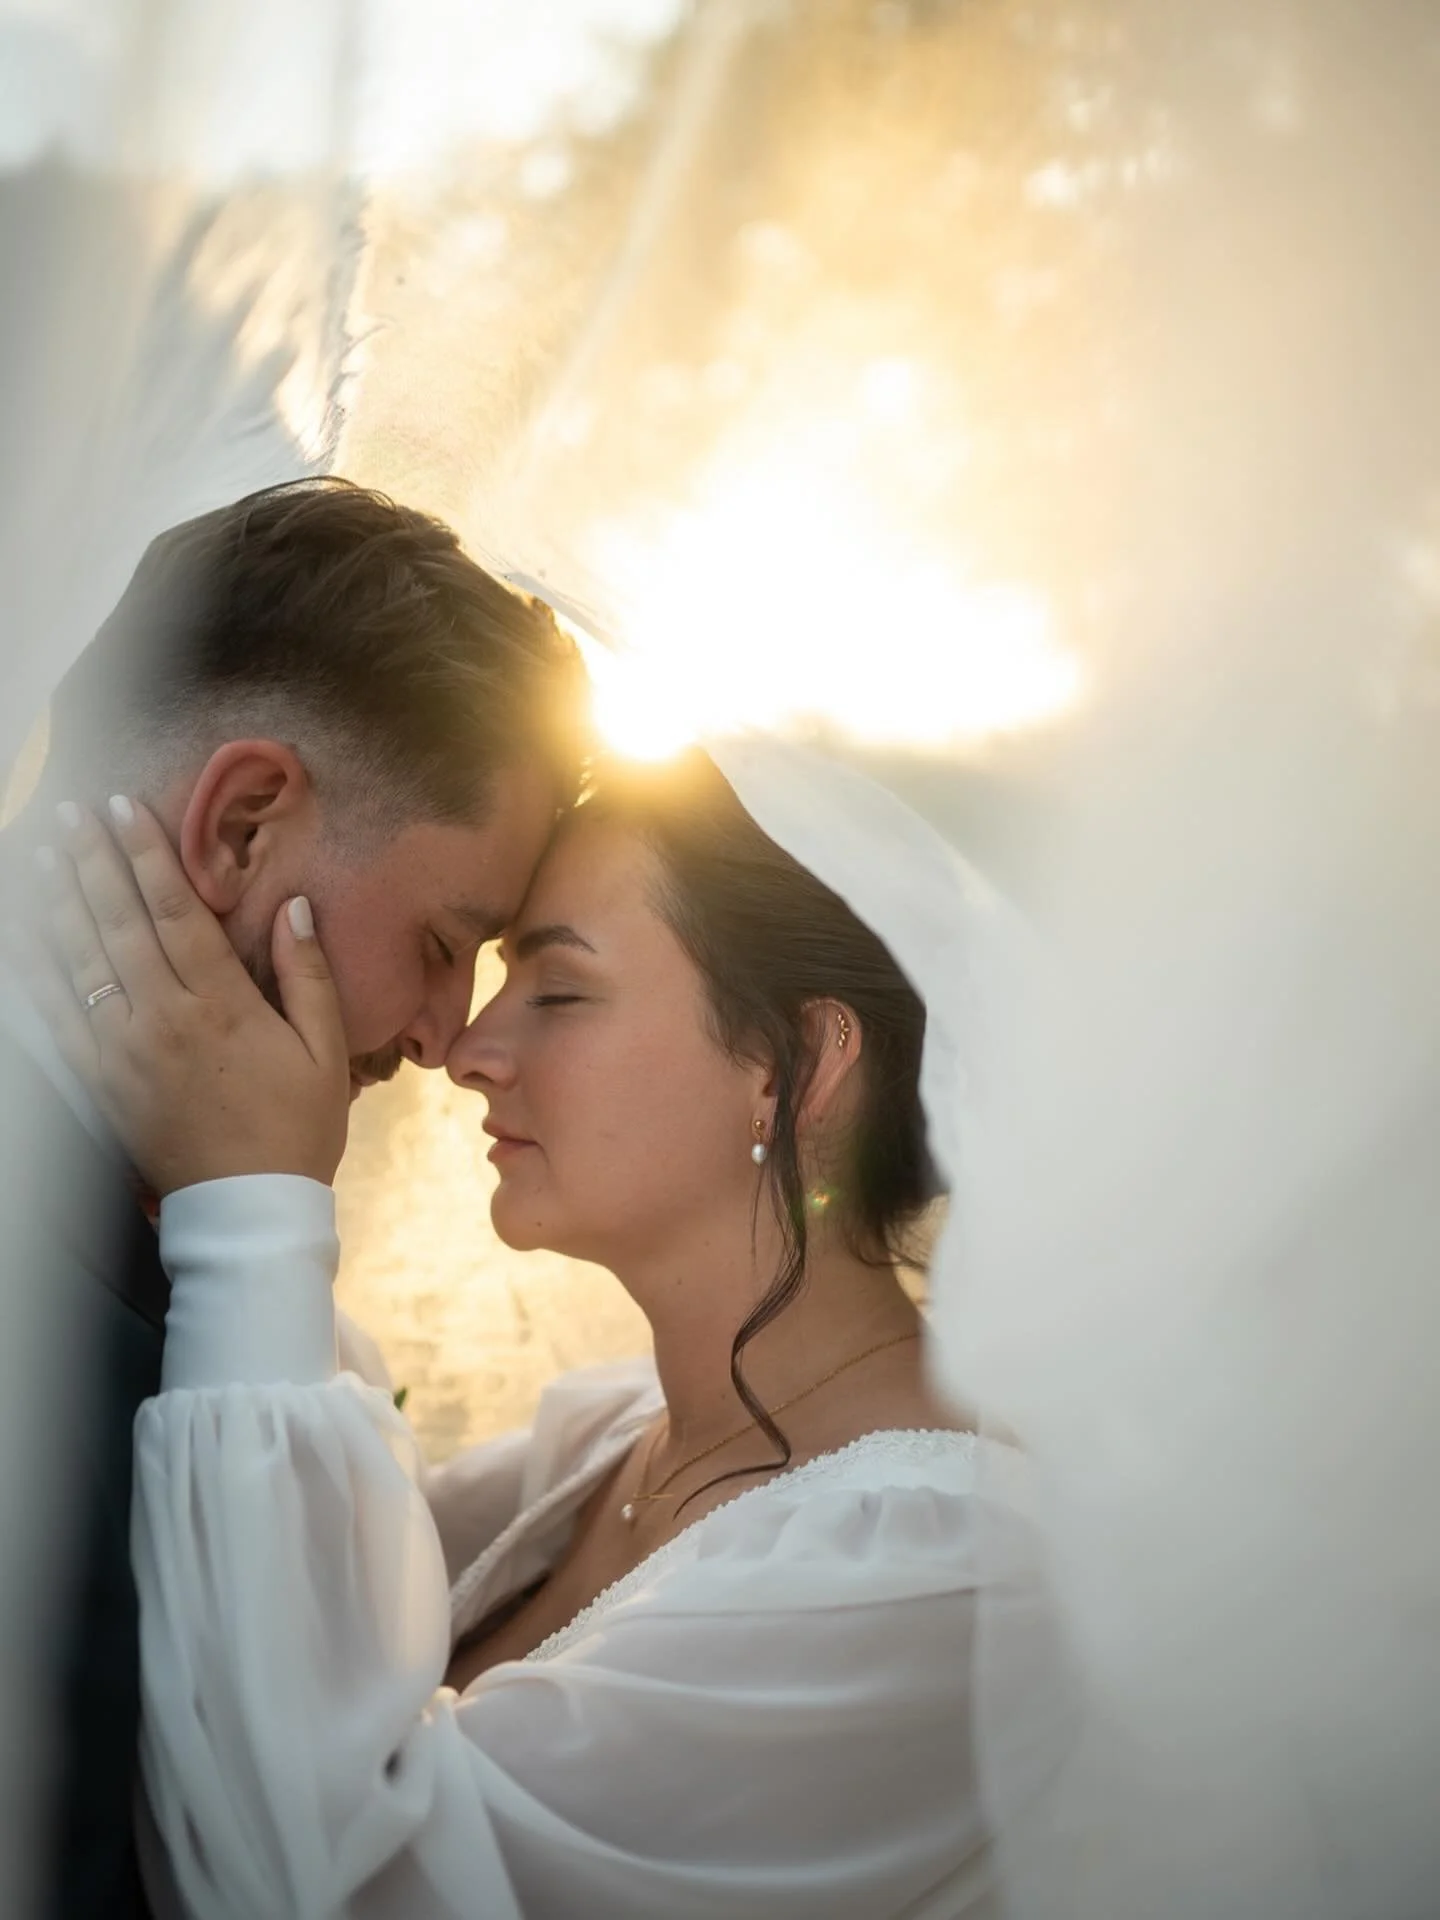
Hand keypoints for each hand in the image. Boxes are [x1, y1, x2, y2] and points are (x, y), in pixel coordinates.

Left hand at [18, 798, 349, 1194]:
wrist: (247, 1209)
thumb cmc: (297, 1128)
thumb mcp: (324, 1051)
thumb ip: (306, 975)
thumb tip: (294, 904)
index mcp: (221, 1006)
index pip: (174, 911)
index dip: (147, 855)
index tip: (126, 808)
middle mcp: (161, 1019)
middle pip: (117, 922)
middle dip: (93, 861)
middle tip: (73, 812)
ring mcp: (120, 1051)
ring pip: (78, 960)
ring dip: (58, 900)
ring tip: (42, 853)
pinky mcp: (96, 1082)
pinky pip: (53, 1017)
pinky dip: (32, 971)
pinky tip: (22, 936)